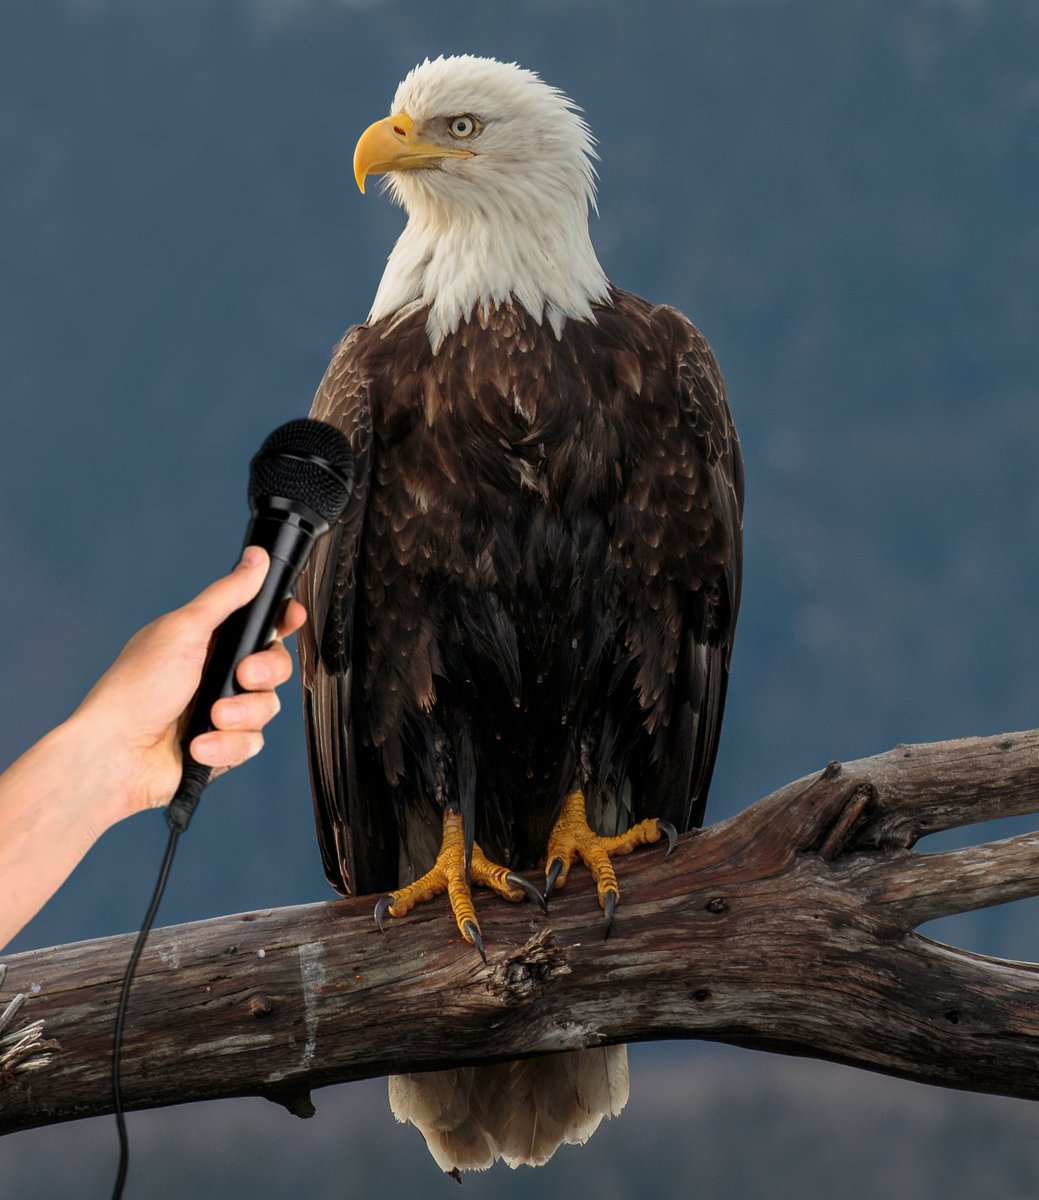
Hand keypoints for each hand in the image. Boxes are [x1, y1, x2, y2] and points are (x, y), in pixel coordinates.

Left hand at [70, 546, 305, 816]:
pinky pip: (251, 743)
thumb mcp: (185, 629)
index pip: (259, 624)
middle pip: (275, 666)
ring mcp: (221, 710)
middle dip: (265, 672)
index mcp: (207, 640)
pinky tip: (198, 745)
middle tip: (243, 675)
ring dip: (241, 714)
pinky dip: (227, 745)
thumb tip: (256, 558)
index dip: (283, 620)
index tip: (292, 618)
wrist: (117, 754)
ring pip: (267, 708)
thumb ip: (227, 595)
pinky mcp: (222, 745)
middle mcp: (217, 673)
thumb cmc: (137, 689)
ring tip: (212, 717)